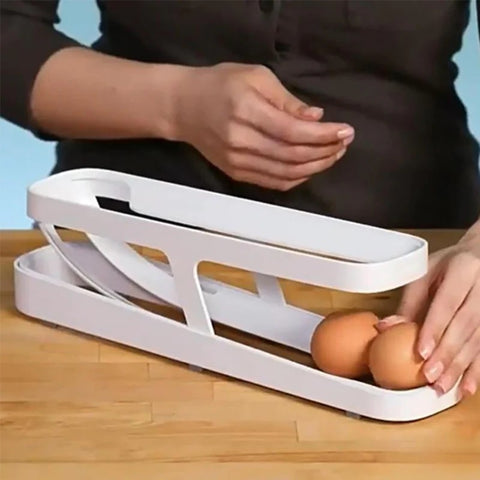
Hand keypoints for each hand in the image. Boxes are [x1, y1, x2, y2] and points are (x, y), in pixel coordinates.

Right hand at [172, 63, 353, 190]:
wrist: (183, 107)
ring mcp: (237, 161)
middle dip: (325, 152)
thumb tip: (316, 118)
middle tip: (344, 143)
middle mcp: (240, 141)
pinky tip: (311, 169)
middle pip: (293, 156)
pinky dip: (296, 179)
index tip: (345, 131)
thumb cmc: (219, 84)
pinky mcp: (236, 173)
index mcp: (246, 111)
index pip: (293, 131)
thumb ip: (287, 100)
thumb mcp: (255, 77)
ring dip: (315, 168)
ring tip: (333, 155)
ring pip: (286, 174)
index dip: (323, 135)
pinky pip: (273, 183)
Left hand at [377, 229, 479, 396]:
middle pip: (465, 326)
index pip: (447, 304)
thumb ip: (409, 302)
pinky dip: (475, 372)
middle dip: (446, 354)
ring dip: (459, 367)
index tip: (422, 352)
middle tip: (429, 376)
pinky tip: (466, 389)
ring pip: (477, 341)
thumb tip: (384, 328)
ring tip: (442, 387)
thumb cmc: (448, 266)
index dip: (434, 329)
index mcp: (464, 270)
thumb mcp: (425, 274)